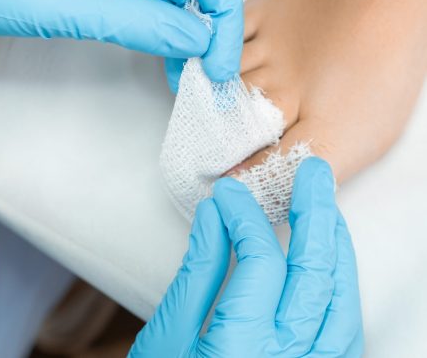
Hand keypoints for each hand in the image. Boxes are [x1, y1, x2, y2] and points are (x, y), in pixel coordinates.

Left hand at [0, 0, 242, 81]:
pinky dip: (159, 22)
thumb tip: (195, 38)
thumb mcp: (71, 4)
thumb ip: (142, 22)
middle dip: (209, 24)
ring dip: (185, 27)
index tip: (218, 60)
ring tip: (185, 70)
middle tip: (208, 72)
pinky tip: (161, 48)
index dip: (224, 13)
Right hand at [130, 157, 362, 356]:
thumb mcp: (166, 339)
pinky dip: (340, 285)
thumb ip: (199, 272)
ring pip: (342, 300)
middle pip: (316, 273)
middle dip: (315, 212)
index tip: (232, 192)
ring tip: (326, 206)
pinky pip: (344, 328)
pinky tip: (330, 260)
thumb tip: (218, 215)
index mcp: (241, 351)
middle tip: (312, 171)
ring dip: (336, 246)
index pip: (262, 260)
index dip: (247, 216)